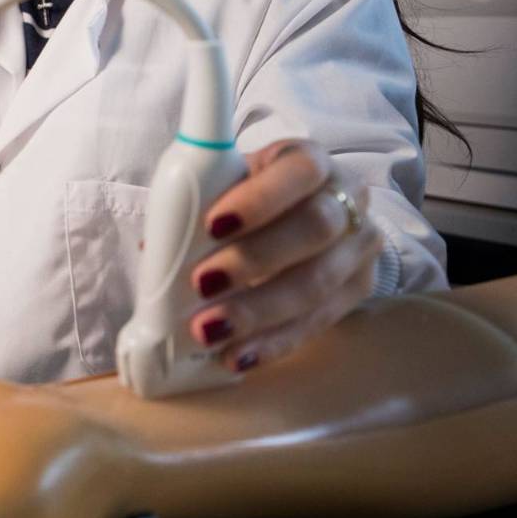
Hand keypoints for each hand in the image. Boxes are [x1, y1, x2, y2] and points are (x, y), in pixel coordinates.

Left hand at [187, 139, 384, 373]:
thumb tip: (157, 249)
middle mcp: (347, 201)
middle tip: (202, 284)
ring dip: (258, 311)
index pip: (300, 172)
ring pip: (317, 284)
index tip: (212, 226)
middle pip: (314, 229)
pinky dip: (272, 343)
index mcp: (310, 162)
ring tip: (209, 330)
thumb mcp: (233, 182)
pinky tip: (236, 355)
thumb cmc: (255, 195)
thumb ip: (204, 202)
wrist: (313, 214)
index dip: (260, 200)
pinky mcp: (358, 292)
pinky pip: (318, 323)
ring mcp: (358, 249)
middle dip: (254, 260)